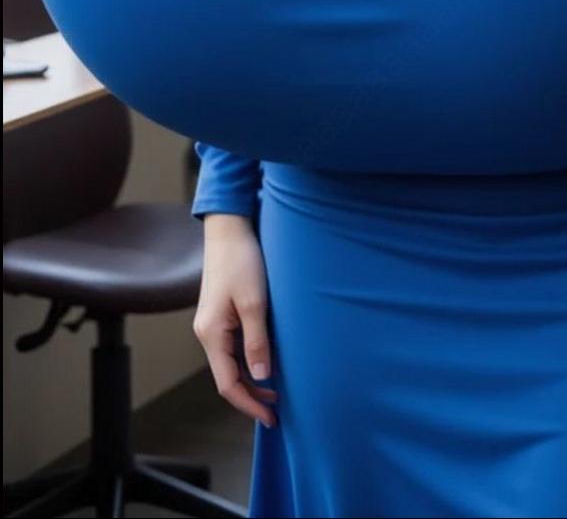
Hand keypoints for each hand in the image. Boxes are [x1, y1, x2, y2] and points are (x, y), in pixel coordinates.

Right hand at [192, 214, 278, 429]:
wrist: (230, 229)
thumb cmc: (242, 261)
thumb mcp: (255, 303)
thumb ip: (257, 342)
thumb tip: (261, 377)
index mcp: (212, 334)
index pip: (227, 384)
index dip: (248, 404)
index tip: (270, 417)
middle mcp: (207, 333)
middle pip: (227, 377)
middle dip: (251, 395)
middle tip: (277, 409)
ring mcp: (212, 324)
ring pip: (230, 364)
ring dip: (251, 379)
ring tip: (277, 390)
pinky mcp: (220, 315)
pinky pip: (232, 348)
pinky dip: (248, 361)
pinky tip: (266, 362)